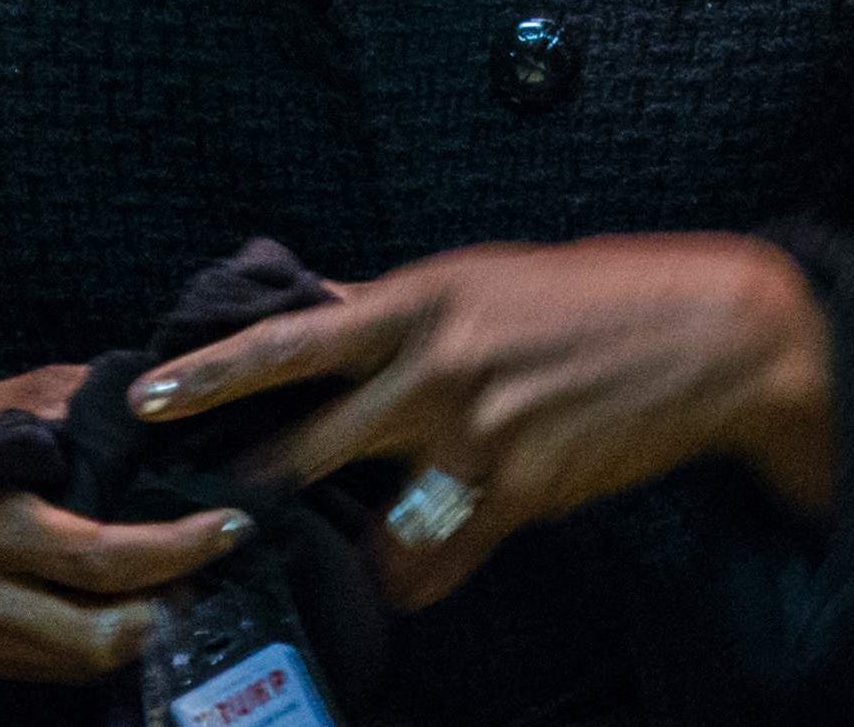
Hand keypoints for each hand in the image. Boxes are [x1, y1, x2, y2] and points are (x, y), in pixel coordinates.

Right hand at [0, 366, 252, 683]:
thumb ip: (78, 399)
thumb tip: (158, 397)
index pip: (100, 555)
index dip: (176, 548)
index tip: (232, 521)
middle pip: (97, 634)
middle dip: (171, 604)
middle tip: (216, 558)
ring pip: (79, 661)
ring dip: (143, 630)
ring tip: (184, 580)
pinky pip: (51, 667)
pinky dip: (101, 644)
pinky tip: (133, 604)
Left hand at [128, 235, 832, 610]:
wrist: (706, 335)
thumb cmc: (595, 296)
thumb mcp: (487, 280)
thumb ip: (403, 309)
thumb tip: (325, 311)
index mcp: (425, 299)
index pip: (292, 338)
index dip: (211, 371)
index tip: (147, 396)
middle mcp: (437, 368)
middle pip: (306, 445)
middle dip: (249, 490)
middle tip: (199, 517)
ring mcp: (475, 438)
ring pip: (367, 526)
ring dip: (337, 547)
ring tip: (312, 560)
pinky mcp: (516, 496)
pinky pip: (434, 562)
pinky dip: (415, 572)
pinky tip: (407, 573)